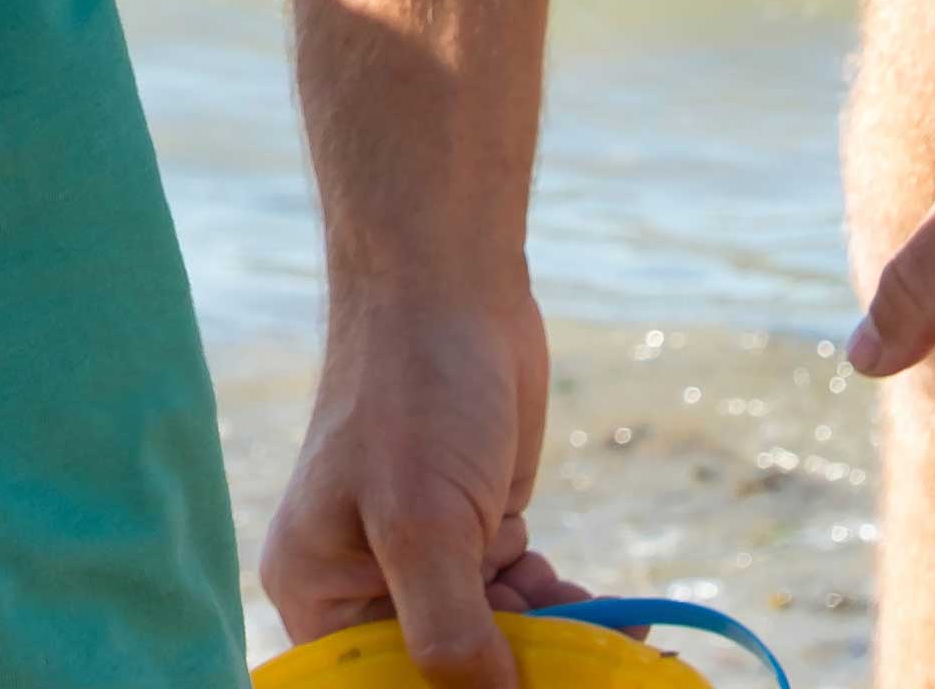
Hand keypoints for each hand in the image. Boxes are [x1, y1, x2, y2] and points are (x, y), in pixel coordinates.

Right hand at [257, 272, 579, 675]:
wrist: (450, 285)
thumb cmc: (414, 393)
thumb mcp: (423, 523)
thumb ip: (450, 630)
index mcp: (320, 591)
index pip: (379, 685)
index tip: (516, 686)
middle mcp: (365, 585)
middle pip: (444, 672)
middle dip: (514, 675)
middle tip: (588, 674)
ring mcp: (426, 560)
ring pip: (496, 644)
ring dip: (556, 648)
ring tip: (614, 637)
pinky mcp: (476, 533)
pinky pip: (524, 605)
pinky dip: (567, 614)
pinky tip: (611, 614)